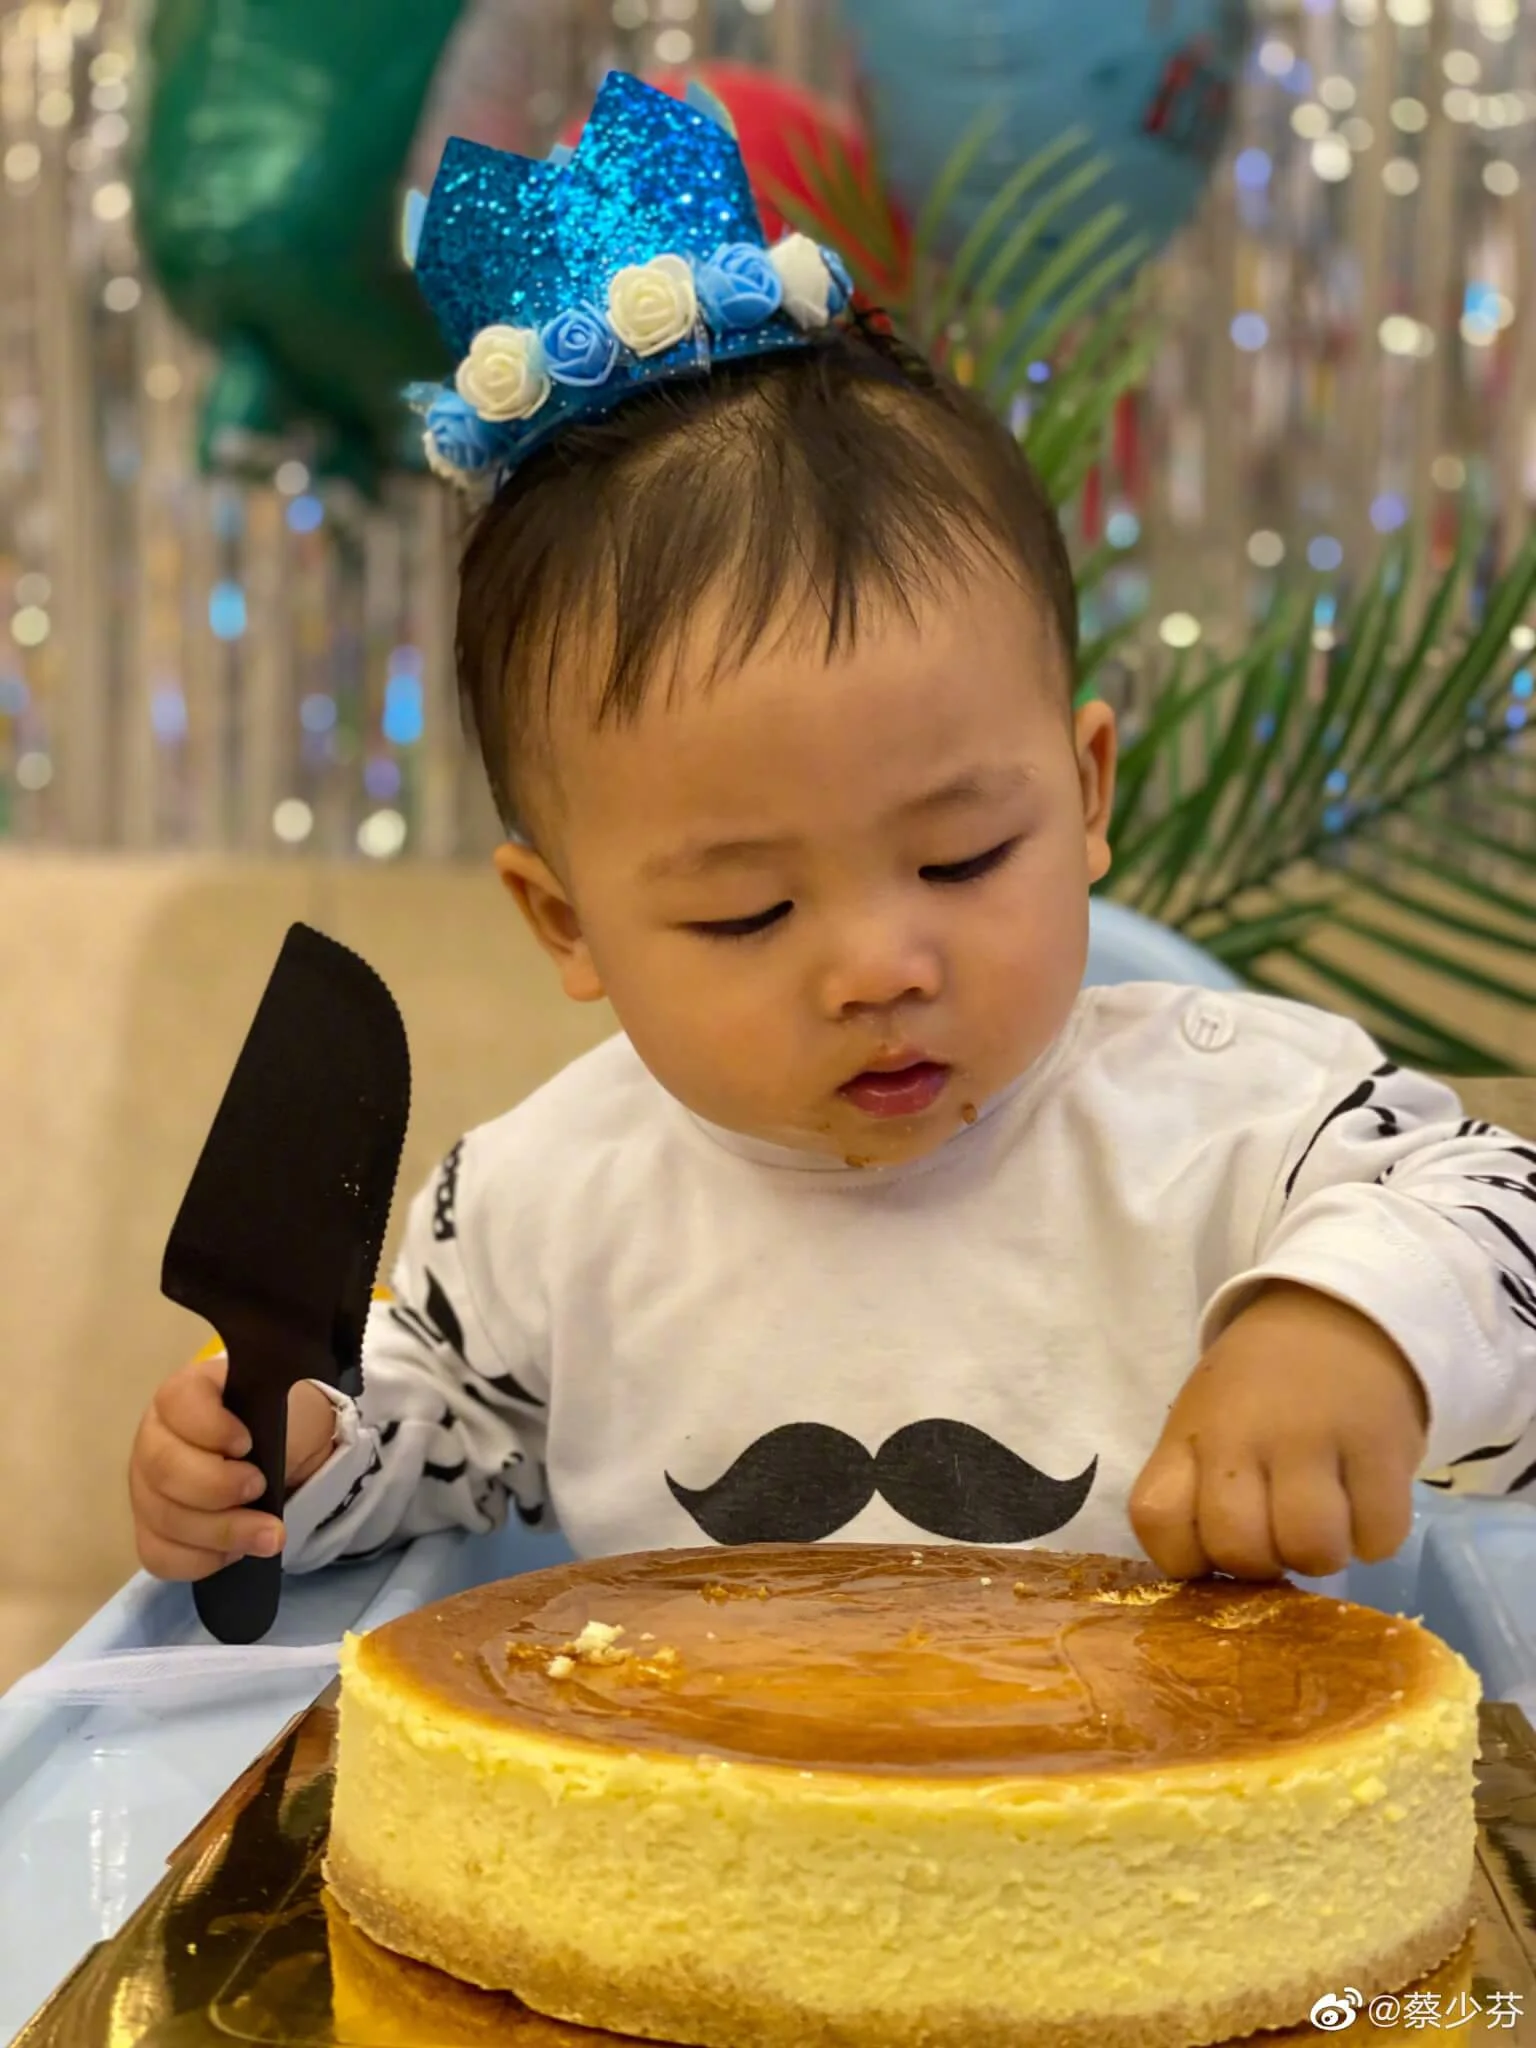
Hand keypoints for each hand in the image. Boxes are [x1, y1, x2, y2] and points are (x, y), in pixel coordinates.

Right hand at [128, 1354, 337, 1581]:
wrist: (292, 1459)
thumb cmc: (287, 1422)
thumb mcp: (292, 1408)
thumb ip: (278, 1422)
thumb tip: (265, 1455)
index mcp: (186, 1395)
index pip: (176, 1401)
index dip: (208, 1426)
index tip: (247, 1444)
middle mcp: (155, 1439)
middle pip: (162, 1469)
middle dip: (216, 1488)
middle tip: (260, 1489)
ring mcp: (148, 1488)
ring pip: (163, 1519)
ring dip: (221, 1533)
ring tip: (269, 1534)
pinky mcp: (154, 1531)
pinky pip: (160, 1556)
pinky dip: (202, 1560)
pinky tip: (236, 1552)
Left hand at [1129, 1282, 1428, 1581]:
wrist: (1336, 1314)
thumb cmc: (1257, 1386)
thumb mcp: (1201, 1422)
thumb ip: (1195, 1491)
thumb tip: (1216, 1582)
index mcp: (1189, 1432)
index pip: (1156, 1522)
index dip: (1185, 1557)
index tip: (1212, 1545)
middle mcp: (1244, 1433)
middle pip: (1240, 1550)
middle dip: (1262, 1564)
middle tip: (1277, 1533)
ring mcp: (1314, 1438)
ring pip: (1311, 1549)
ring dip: (1321, 1554)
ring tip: (1324, 1521)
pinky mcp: (1381, 1445)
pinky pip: (1377, 1537)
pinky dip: (1373, 1537)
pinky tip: (1363, 1503)